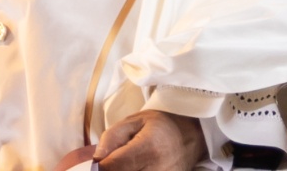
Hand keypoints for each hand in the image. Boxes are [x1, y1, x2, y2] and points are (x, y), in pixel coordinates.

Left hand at [89, 108, 204, 167]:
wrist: (190, 137)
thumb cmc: (160, 126)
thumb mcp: (134, 121)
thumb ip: (112, 138)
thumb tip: (97, 160)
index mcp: (148, 148)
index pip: (114, 166)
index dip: (100, 168)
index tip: (96, 165)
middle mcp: (158, 170)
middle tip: (110, 164)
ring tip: (125, 164)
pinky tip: (135, 169)